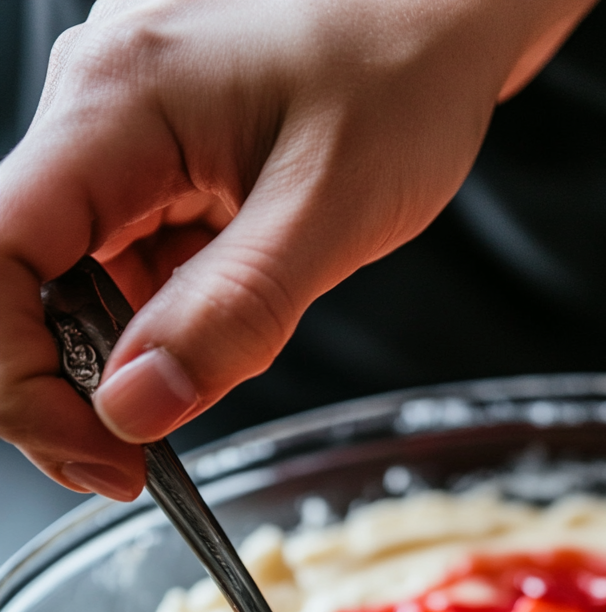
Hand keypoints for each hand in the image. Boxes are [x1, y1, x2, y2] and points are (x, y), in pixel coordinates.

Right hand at [0, 0, 593, 499]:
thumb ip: (230, 316)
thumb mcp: (329, 212)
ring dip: (133, 353)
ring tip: (230, 339)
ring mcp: (119, 136)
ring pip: (76, 285)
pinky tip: (229, 304)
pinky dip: (166, 317)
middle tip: (143, 458)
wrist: (448, 11)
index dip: (19, 378)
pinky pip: (127, 264)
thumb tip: (134, 410)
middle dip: (74, 387)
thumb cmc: (403, 69)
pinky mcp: (153, 162)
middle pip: (21, 283)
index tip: (99, 451)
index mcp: (114, 105)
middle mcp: (95, 112)